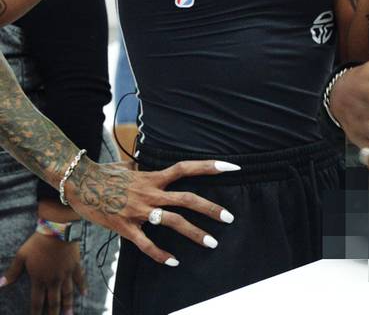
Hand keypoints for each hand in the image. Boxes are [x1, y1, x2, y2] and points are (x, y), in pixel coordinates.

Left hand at [2, 230, 84, 314]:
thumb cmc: (37, 244)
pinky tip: (84, 294)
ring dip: (68, 305)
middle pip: (54, 301)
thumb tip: (1, 284)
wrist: (57, 231)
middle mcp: (53, 280)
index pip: (37, 301)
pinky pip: (80, 279)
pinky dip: (82, 287)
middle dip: (53, 313)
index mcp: (39, 279)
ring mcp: (66, 274)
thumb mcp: (21, 256)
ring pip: (67, 293)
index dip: (36, 312)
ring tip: (69, 314)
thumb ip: (13, 272)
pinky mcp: (75, 266)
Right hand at [63, 158, 236, 266]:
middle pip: (188, 199)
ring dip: (195, 233)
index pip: (186, 168)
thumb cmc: (103, 174)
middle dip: (211, 209)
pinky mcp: (125, 226)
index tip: (232, 167)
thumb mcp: (128, 166)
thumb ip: (142, 168)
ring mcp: (139, 210)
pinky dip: (160, 254)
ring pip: (173, 221)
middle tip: (229, 218)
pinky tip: (173, 261)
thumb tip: (143, 165)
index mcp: (153, 177)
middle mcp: (151, 193)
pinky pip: (146, 243)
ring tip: (212, 242)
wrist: (77, 182)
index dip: (210, 166)